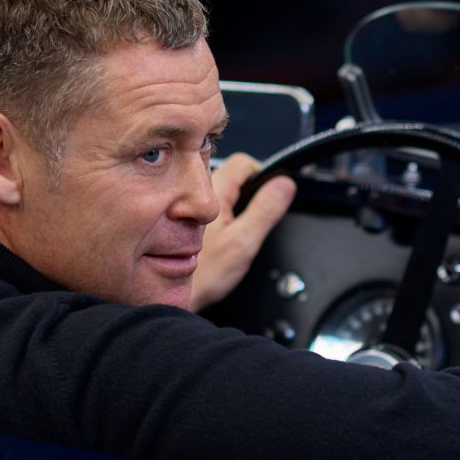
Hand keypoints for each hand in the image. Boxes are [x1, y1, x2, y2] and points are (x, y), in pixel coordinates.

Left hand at [191, 153, 295, 310]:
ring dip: (234, 208)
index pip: (245, 164)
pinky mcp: (185, 222)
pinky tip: (220, 241)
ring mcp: (189, 207)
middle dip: (249, 193)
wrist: (174, 296)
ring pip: (221, 194)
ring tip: (235, 233)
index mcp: (214, 188)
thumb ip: (265, 210)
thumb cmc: (203, 274)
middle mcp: (198, 192)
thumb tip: (284, 185)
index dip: (263, 176)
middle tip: (252, 219)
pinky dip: (221, 220)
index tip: (270, 195)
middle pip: (233, 177)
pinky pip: (209, 210)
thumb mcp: (242, 241)